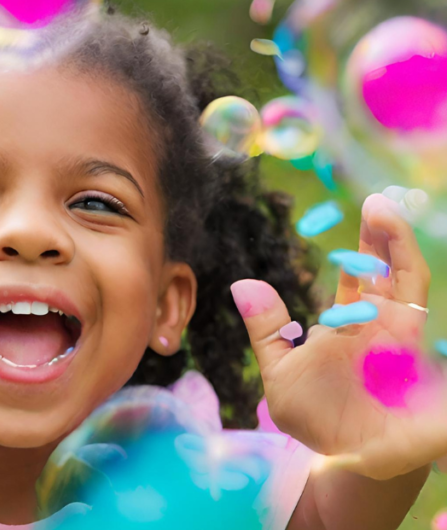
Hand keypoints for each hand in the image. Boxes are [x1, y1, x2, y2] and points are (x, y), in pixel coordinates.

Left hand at [232, 193, 446, 479]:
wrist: (347, 465)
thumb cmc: (321, 420)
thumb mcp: (282, 372)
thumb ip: (267, 331)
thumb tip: (242, 283)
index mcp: (353, 325)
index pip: (361, 275)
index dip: (364, 245)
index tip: (362, 206)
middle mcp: (382, 329)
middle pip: (391, 272)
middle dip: (387, 236)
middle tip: (377, 199)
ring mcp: (403, 347)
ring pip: (411, 288)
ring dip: (402, 252)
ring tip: (388, 214)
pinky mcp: (418, 371)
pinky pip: (424, 331)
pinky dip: (416, 303)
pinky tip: (410, 277)